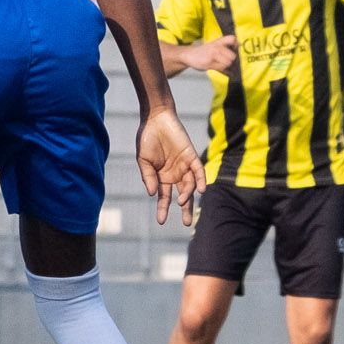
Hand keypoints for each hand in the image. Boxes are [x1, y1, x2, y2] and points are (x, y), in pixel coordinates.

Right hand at [136, 105, 206, 226]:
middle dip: (185, 209)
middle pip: (182, 196)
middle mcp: (175, 175)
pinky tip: (200, 190)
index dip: (163, 209)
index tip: (161, 221)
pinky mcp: (192, 157)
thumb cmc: (146, 139)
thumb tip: (152, 194)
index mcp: (161, 177)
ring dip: (187, 195)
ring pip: (190, 186)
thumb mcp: (143, 160)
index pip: (164, 197)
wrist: (155, 119)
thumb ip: (148, 176)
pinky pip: (199, 172)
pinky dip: (201, 181)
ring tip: (182, 201)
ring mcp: (184, 166)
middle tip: (188, 224)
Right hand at [188, 34, 238, 73]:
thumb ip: (225, 46)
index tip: (236, 49)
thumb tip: (238, 49)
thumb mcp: (213, 45)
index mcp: (218, 42)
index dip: (237, 44)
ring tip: (219, 64)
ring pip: (228, 63)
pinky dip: (221, 70)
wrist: (188, 54)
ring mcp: (212, 55)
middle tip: (224, 60)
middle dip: (230, 60)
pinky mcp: (209, 63)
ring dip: (225, 66)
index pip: (232, 39)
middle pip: (232, 56)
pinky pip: (221, 68)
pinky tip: (215, 66)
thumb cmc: (203, 51)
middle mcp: (216, 47)